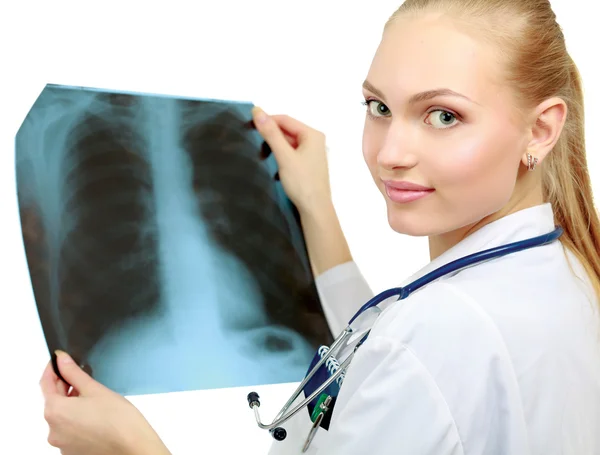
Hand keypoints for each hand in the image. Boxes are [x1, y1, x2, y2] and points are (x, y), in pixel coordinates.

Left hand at [40, 350, 170, 454]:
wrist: (132, 446)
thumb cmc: (118, 420)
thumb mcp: (95, 389)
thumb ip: (74, 373)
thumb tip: (62, 359)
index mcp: (55, 411)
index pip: (45, 384)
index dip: (52, 369)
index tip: (59, 361)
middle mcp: (53, 430)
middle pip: (54, 401)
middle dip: (66, 387)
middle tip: (83, 378)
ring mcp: (61, 443)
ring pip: (62, 416)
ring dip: (72, 405)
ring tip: (94, 400)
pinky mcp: (71, 451)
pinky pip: (69, 430)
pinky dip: (77, 420)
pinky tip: (95, 415)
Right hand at [252, 107, 331, 214]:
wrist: (314, 209)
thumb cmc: (301, 182)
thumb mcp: (284, 156)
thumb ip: (271, 134)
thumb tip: (258, 111)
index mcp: (312, 134)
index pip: (285, 120)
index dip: (268, 120)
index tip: (250, 126)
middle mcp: (315, 141)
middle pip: (288, 130)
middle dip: (271, 135)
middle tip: (253, 141)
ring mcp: (313, 154)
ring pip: (289, 143)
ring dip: (275, 146)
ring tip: (261, 153)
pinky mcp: (309, 165)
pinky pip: (292, 153)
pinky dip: (281, 155)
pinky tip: (272, 163)